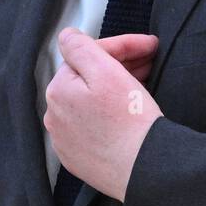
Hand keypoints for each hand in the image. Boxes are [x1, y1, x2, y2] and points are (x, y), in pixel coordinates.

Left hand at [44, 28, 161, 201]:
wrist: (144, 169)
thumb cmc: (130, 120)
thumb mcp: (107, 72)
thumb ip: (81, 47)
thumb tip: (66, 36)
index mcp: (58, 90)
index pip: (89, 55)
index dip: (122, 46)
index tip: (149, 44)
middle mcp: (54, 116)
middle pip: (88, 78)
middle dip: (120, 64)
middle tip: (150, 60)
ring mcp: (65, 140)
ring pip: (91, 101)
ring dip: (114, 87)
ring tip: (144, 81)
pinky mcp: (79, 158)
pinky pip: (92, 125)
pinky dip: (109, 113)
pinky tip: (128, 109)